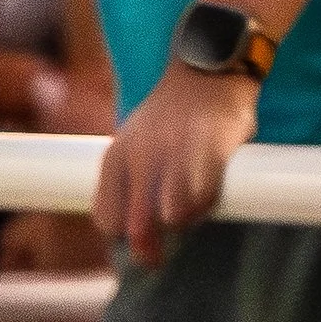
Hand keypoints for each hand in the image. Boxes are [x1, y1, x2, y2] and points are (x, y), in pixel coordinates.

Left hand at [94, 62, 260, 265]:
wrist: (209, 65)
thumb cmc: (172, 115)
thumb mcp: (135, 140)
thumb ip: (129, 182)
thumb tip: (130, 233)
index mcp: (117, 155)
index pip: (107, 219)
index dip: (122, 236)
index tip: (138, 236)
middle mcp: (142, 156)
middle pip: (139, 228)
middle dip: (150, 250)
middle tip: (160, 256)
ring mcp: (177, 153)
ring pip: (175, 217)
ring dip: (186, 220)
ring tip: (192, 209)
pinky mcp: (212, 149)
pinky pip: (206, 197)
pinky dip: (209, 202)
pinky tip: (212, 190)